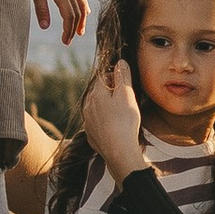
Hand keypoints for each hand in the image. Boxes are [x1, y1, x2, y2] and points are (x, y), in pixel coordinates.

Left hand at [35, 0, 90, 39]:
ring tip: (80, 31)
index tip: (65, 41)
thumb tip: (45, 27)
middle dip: (74, 28)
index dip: (68, 30)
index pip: (69, 16)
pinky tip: (86, 12)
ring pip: (82, 5)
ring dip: (82, 19)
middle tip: (69, 40)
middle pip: (77, 13)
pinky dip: (84, 6)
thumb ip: (41, 10)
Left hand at [81, 59, 146, 181]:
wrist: (118, 151)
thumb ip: (123, 76)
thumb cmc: (124, 121)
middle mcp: (88, 105)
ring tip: (121, 113)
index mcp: (96, 93)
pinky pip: (97, 122)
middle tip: (125, 99)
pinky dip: (105, 121)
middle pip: (98, 92)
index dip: (115, 78)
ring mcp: (87, 121)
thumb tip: (120, 62)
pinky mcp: (90, 134)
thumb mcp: (127, 94)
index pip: (102, 77)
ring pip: (96, 108)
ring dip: (107, 107)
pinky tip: (115, 127)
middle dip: (110, 92)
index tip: (125, 85)